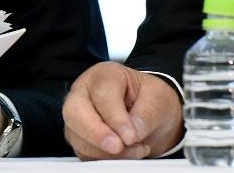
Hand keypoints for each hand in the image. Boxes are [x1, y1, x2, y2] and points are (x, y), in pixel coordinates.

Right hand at [63, 61, 182, 159]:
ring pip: (77, 136)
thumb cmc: (151, 99)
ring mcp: (79, 115)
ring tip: (134, 150)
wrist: (152, 113)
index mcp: (106, 74)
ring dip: (104, 151)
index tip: (131, 136)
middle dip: (96, 134)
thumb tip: (130, 134)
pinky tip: (125, 154)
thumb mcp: (159, 99)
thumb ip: (146, 114)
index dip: (115, 118)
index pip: (102, 94)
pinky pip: (83, 152)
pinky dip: (103, 158)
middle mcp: (85, 92)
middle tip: (118, 147)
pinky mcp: (79, 137)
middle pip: (74, 112)